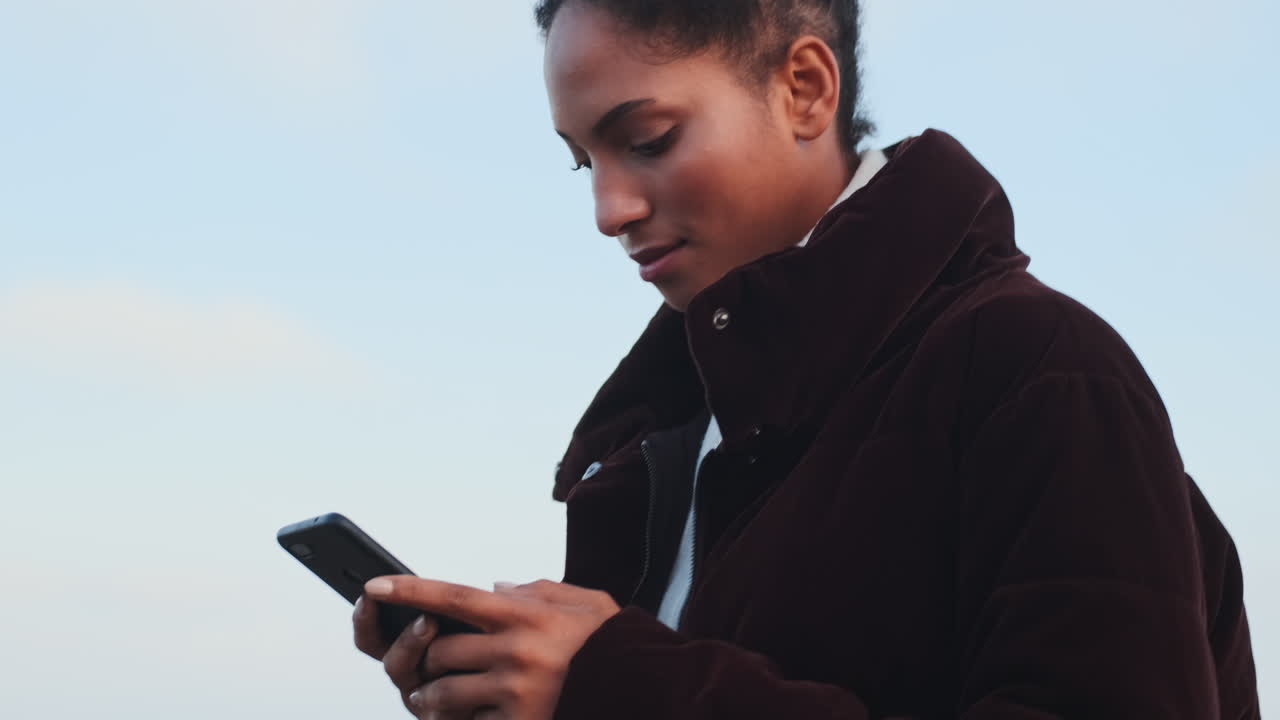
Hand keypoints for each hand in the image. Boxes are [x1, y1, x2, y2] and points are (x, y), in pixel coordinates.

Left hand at [361, 576, 620, 719]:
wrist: (649, 691)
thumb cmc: (615, 647)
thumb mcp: (584, 604)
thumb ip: (536, 592)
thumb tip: (493, 590)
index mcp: (525, 614)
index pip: (452, 596)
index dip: (408, 589)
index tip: (373, 585)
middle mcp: (515, 649)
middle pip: (439, 650)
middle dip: (427, 657)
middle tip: (426, 663)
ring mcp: (515, 691)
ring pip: (443, 693)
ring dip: (431, 697)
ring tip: (430, 698)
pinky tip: (474, 717)